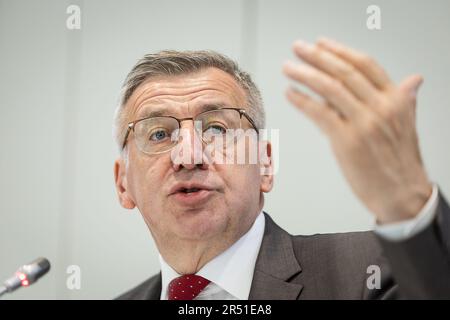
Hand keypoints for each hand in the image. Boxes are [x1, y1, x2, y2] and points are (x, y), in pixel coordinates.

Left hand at [283, 38, 432, 223]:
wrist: (402, 195)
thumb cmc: (401, 163)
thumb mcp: (408, 125)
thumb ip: (406, 99)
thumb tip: (412, 80)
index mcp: (396, 99)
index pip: (366, 65)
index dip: (341, 51)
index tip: (322, 44)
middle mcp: (380, 107)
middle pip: (344, 72)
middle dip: (317, 57)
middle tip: (298, 48)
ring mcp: (363, 123)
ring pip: (330, 89)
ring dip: (305, 74)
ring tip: (288, 67)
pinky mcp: (347, 141)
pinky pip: (320, 113)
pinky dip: (302, 101)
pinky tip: (290, 93)